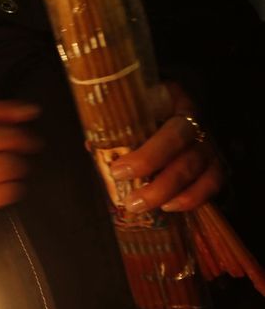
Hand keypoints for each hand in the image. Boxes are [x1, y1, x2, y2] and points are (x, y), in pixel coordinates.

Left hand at [109, 97, 224, 213]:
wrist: (166, 105)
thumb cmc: (142, 108)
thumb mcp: (129, 109)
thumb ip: (114, 127)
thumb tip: (93, 147)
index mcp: (174, 101)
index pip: (169, 128)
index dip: (147, 155)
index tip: (119, 171)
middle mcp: (196, 122)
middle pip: (185, 154)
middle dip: (158, 181)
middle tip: (131, 200)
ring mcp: (208, 143)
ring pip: (199, 170)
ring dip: (170, 192)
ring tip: (142, 206)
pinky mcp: (215, 163)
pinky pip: (212, 183)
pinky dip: (193, 198)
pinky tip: (169, 207)